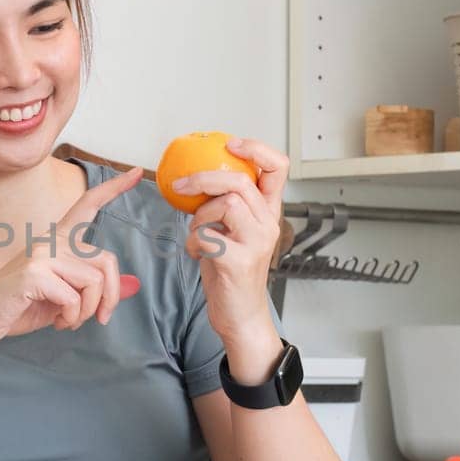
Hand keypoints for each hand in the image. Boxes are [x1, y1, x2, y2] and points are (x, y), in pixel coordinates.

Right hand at [0, 167, 144, 347]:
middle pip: (106, 261)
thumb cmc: (20, 307)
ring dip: (87, 312)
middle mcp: (50, 240)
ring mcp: (42, 253)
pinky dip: (71, 317)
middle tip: (99, 318)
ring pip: (94, 282)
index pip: (88, 205)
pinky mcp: (35, 272)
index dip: (114, 189)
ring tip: (67, 320)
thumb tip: (133, 285)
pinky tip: (56, 321)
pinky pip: (75, 298)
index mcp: (56, 239)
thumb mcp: (65, 296)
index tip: (138, 173)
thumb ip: (95, 288)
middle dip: (109, 297)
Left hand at [170, 138, 287, 347]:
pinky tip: (194, 253)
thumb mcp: (232, 232)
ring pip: (225, 205)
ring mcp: (257, 243)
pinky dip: (192, 242)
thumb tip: (196, 177)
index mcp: (269, 213)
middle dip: (204, 178)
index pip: (278, 168)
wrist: (241, 316)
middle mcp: (268, 224)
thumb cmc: (232, 273)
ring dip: (199, 217)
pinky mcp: (239, 262)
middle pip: (241, 182)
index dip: (256, 149)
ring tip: (195, 235)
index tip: (231, 145)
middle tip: (181, 185)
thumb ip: (225, 206)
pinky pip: (207, 235)